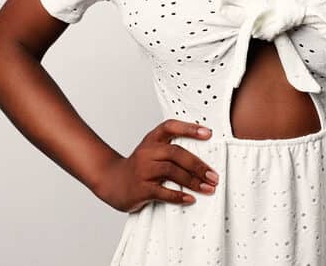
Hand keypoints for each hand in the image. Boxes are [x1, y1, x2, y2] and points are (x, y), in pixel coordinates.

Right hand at [93, 119, 218, 211]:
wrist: (111, 181)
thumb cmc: (140, 166)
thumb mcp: (152, 150)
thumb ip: (172, 149)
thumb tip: (205, 156)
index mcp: (152, 140)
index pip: (170, 127)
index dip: (189, 128)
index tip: (209, 133)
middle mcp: (147, 152)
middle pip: (176, 153)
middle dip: (198, 165)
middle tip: (213, 175)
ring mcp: (143, 170)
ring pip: (171, 172)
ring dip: (193, 181)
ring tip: (208, 188)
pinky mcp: (140, 189)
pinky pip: (162, 192)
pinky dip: (178, 196)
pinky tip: (190, 199)